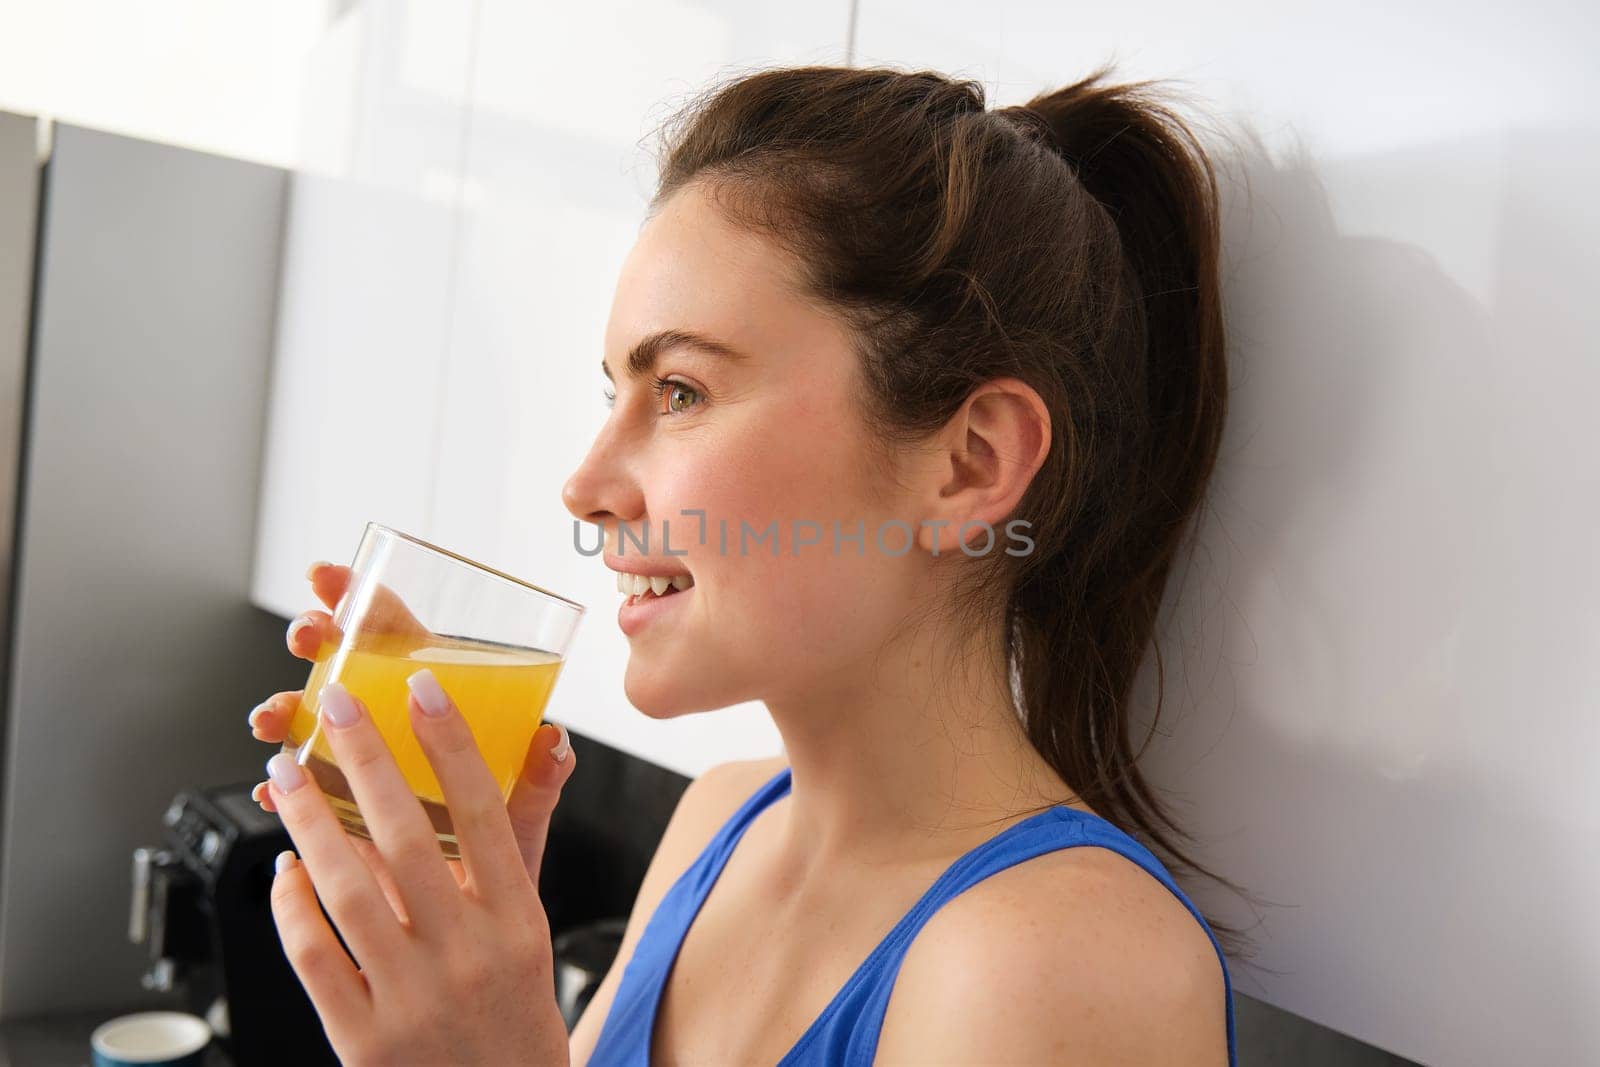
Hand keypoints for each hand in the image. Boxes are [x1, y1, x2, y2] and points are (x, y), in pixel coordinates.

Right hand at [251, 562, 572, 902]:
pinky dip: (281, 790)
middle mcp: (394, 734)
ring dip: (286, 710)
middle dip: (316, 640)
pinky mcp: (332, 823)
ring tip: (276, 718)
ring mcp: (358, 775)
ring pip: (312, 723)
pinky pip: (298, 795)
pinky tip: (272, 790)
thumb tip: (555, 743)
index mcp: (441, 715)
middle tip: (307, 634)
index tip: (330, 577)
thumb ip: (534, 788)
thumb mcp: (520, 831)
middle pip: (347, 665)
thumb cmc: (499, 872)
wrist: (473, 953)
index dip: (365, 601)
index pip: (402, 638)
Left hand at [253, 562, 577, 1064]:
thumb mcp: (532, 927)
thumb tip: (547, 742)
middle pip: (409, 840)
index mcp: (518, 922)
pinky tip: (283, 869)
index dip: (452, 745)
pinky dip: (291, 908)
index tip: (421, 688)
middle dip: (364, 761)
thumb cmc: (513, 1015)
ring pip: (348, 892)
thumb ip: (524, 835)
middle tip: (334, 705)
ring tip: (285, 775)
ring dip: (309, 824)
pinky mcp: (363, 1042)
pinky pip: (316, 959)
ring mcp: (412, 1000)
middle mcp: (468, 956)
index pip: (485, 814)